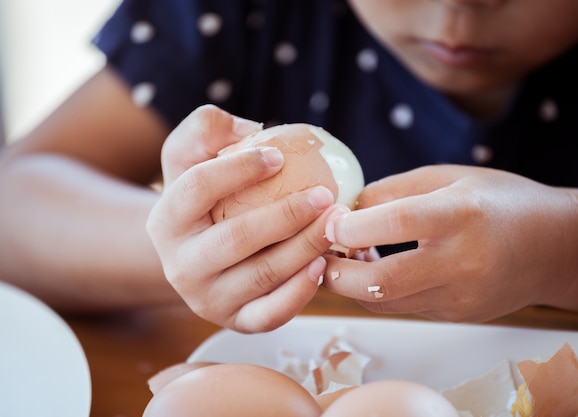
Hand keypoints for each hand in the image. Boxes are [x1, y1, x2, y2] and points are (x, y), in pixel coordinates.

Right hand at [147, 106, 339, 331]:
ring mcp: (207, 299)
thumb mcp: (189, 157)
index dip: (239, 168)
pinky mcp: (236, 321)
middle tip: (325, 194)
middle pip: (237, 237)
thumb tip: (249, 129)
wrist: (197, 254)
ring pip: (262, 274)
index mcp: (165, 220)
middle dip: (286, 214)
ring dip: (306, 247)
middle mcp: (180, 265)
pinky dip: (301, 292)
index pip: (198, 188)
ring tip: (336, 222)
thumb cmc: (202, 198)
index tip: (280, 156)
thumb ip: (206, 128)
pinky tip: (323, 264)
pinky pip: (271, 314)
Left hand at [322, 164, 577, 321]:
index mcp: (461, 214)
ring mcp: (462, 296)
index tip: (330, 221)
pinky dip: (379, 292)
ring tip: (344, 256)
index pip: (397, 223)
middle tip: (319, 250)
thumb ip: (393, 191)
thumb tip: (343, 209)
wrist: (554, 246)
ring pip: (386, 302)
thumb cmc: (499, 201)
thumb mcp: (448, 178)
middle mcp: (462, 261)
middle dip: (337, 272)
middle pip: (382, 282)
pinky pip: (404, 308)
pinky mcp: (459, 315)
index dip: (352, 225)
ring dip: (353, 284)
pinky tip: (374, 268)